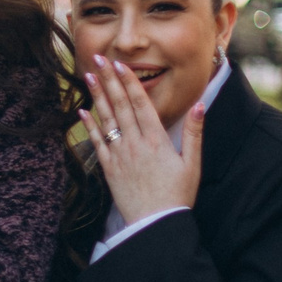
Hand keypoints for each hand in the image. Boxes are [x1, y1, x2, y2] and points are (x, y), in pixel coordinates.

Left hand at [85, 54, 202, 225]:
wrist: (155, 224)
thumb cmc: (178, 194)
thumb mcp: (192, 163)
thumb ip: (194, 132)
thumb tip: (200, 105)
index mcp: (156, 139)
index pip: (140, 103)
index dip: (129, 82)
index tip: (120, 64)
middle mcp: (134, 143)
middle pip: (119, 105)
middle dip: (109, 80)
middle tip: (98, 58)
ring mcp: (118, 155)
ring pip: (106, 119)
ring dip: (97, 96)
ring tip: (88, 76)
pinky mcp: (108, 168)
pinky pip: (96, 142)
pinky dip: (89, 125)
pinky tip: (81, 111)